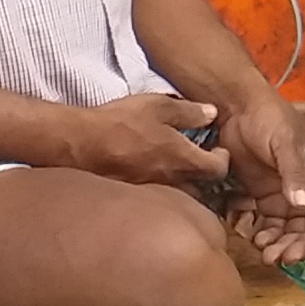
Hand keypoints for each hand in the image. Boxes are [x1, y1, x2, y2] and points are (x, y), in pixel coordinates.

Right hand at [55, 92, 231, 191]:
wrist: (80, 143)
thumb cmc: (121, 122)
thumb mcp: (159, 106)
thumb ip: (190, 112)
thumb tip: (213, 113)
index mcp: (183, 159)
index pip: (220, 170)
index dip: (223, 160)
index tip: (218, 150)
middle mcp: (172, 181)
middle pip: (204, 189)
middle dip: (206, 177)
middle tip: (201, 161)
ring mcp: (153, 192)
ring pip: (180, 196)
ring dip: (185, 186)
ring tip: (177, 170)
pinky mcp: (135, 196)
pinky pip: (158, 199)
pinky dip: (162, 190)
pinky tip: (153, 175)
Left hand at [215, 92, 304, 264]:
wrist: (238, 110)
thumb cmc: (270, 119)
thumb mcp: (284, 142)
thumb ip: (294, 173)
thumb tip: (302, 205)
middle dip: (303, 245)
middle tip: (286, 257)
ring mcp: (287, 198)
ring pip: (292, 232)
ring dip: (284, 246)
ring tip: (268, 255)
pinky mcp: (266, 201)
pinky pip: (270, 227)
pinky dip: (266, 238)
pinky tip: (256, 241)